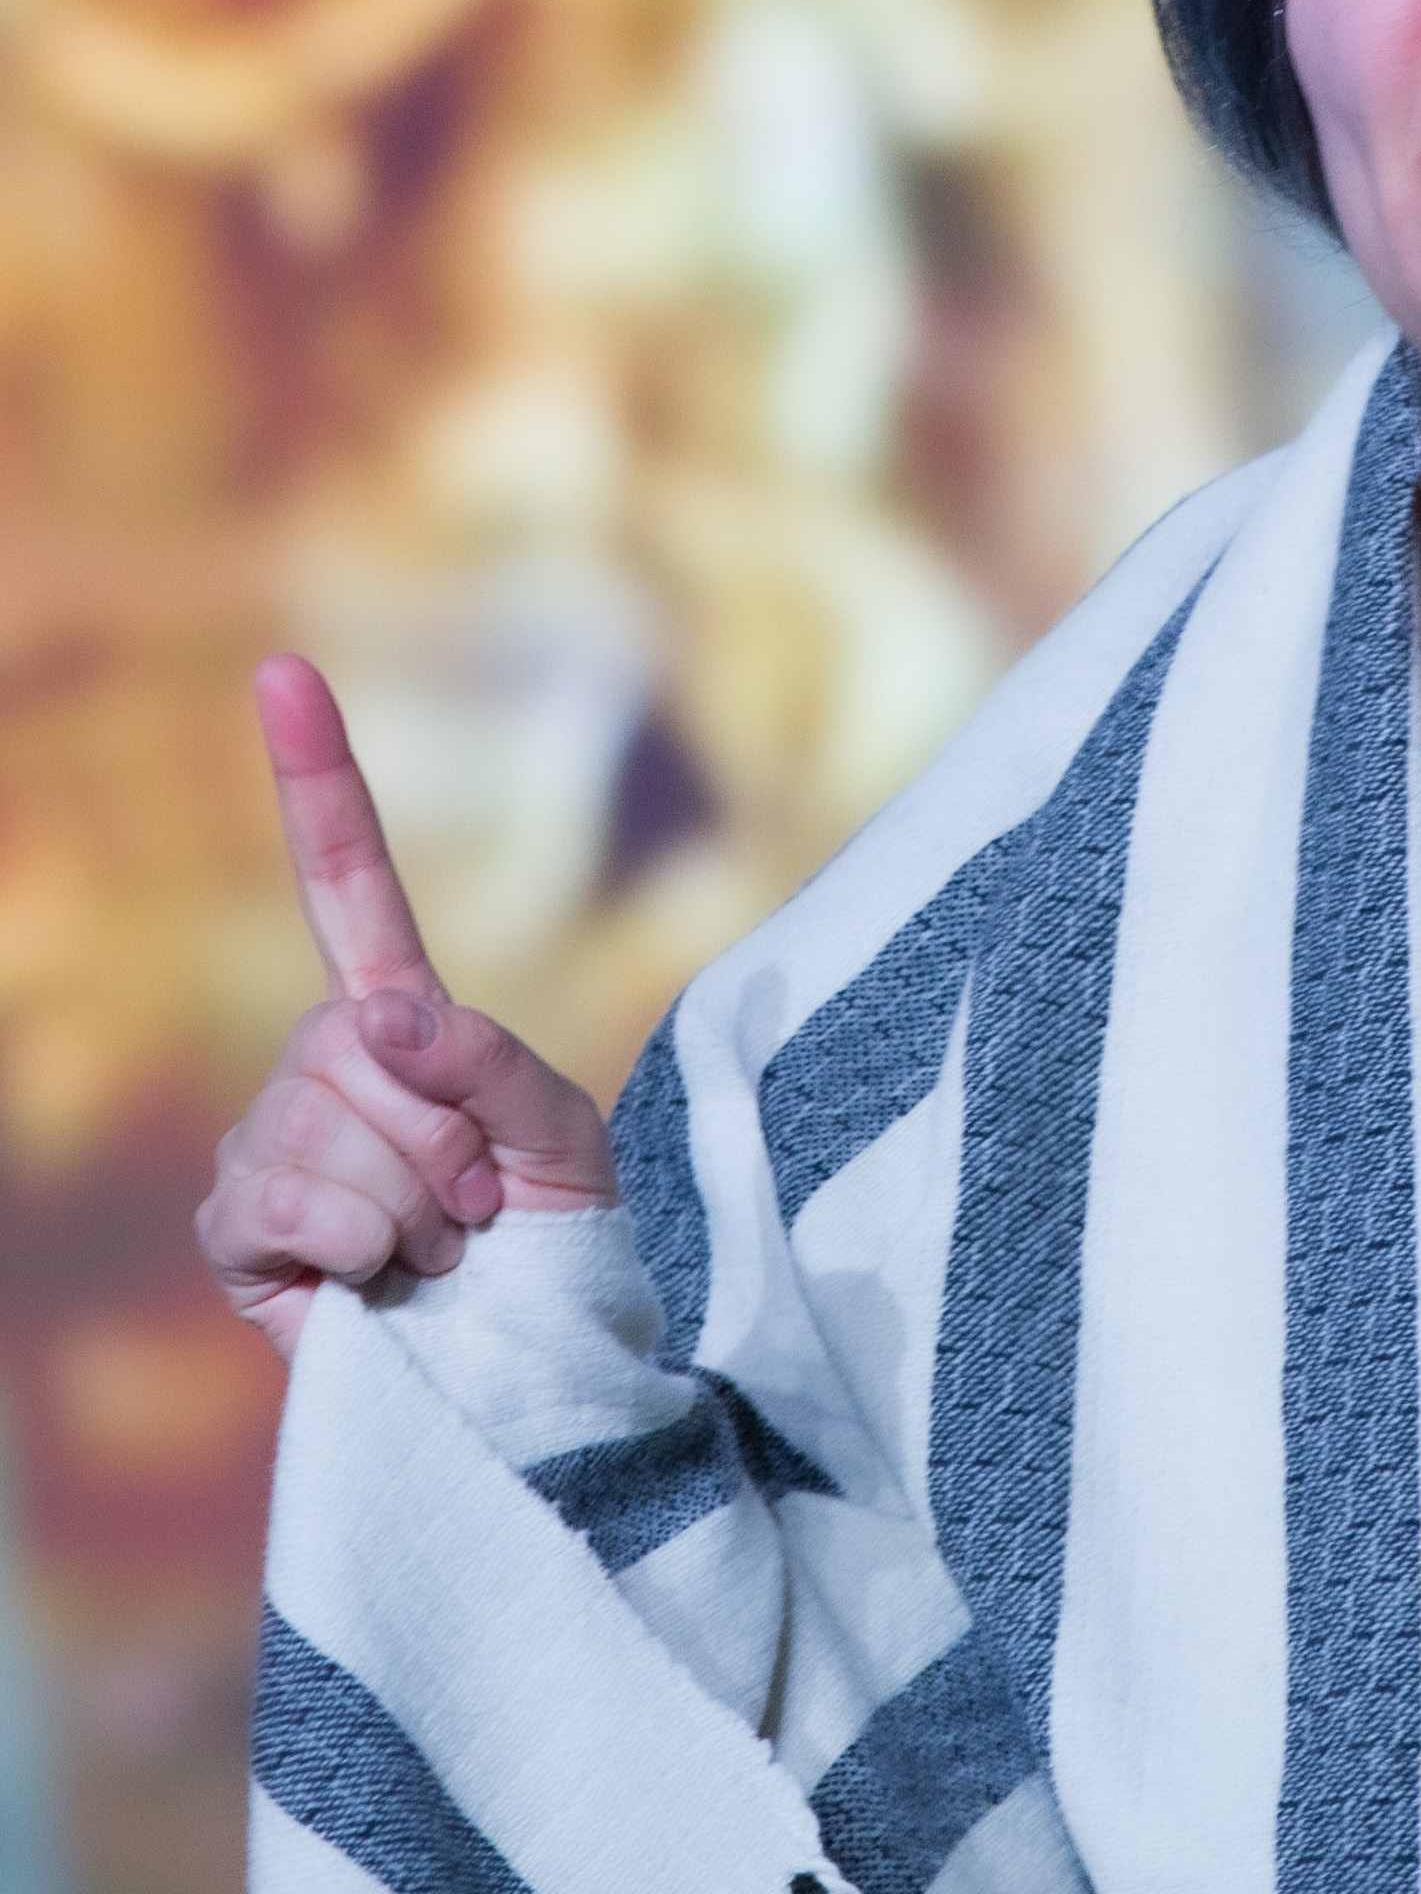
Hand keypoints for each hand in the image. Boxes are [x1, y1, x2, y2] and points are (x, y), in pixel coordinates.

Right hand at [197, 653, 619, 1359]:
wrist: (536, 1371)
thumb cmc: (558, 1245)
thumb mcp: (564, 1133)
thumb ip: (488, 1061)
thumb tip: (381, 1018)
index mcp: (402, 1016)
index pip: (347, 878)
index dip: (315, 775)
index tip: (282, 669)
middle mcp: (322, 1063)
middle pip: (367, 1048)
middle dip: (448, 1138)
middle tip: (481, 1206)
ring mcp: (269, 1143)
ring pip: (332, 1132)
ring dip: (413, 1206)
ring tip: (438, 1250)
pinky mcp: (235, 1229)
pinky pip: (288, 1204)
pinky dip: (359, 1248)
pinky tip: (379, 1283)